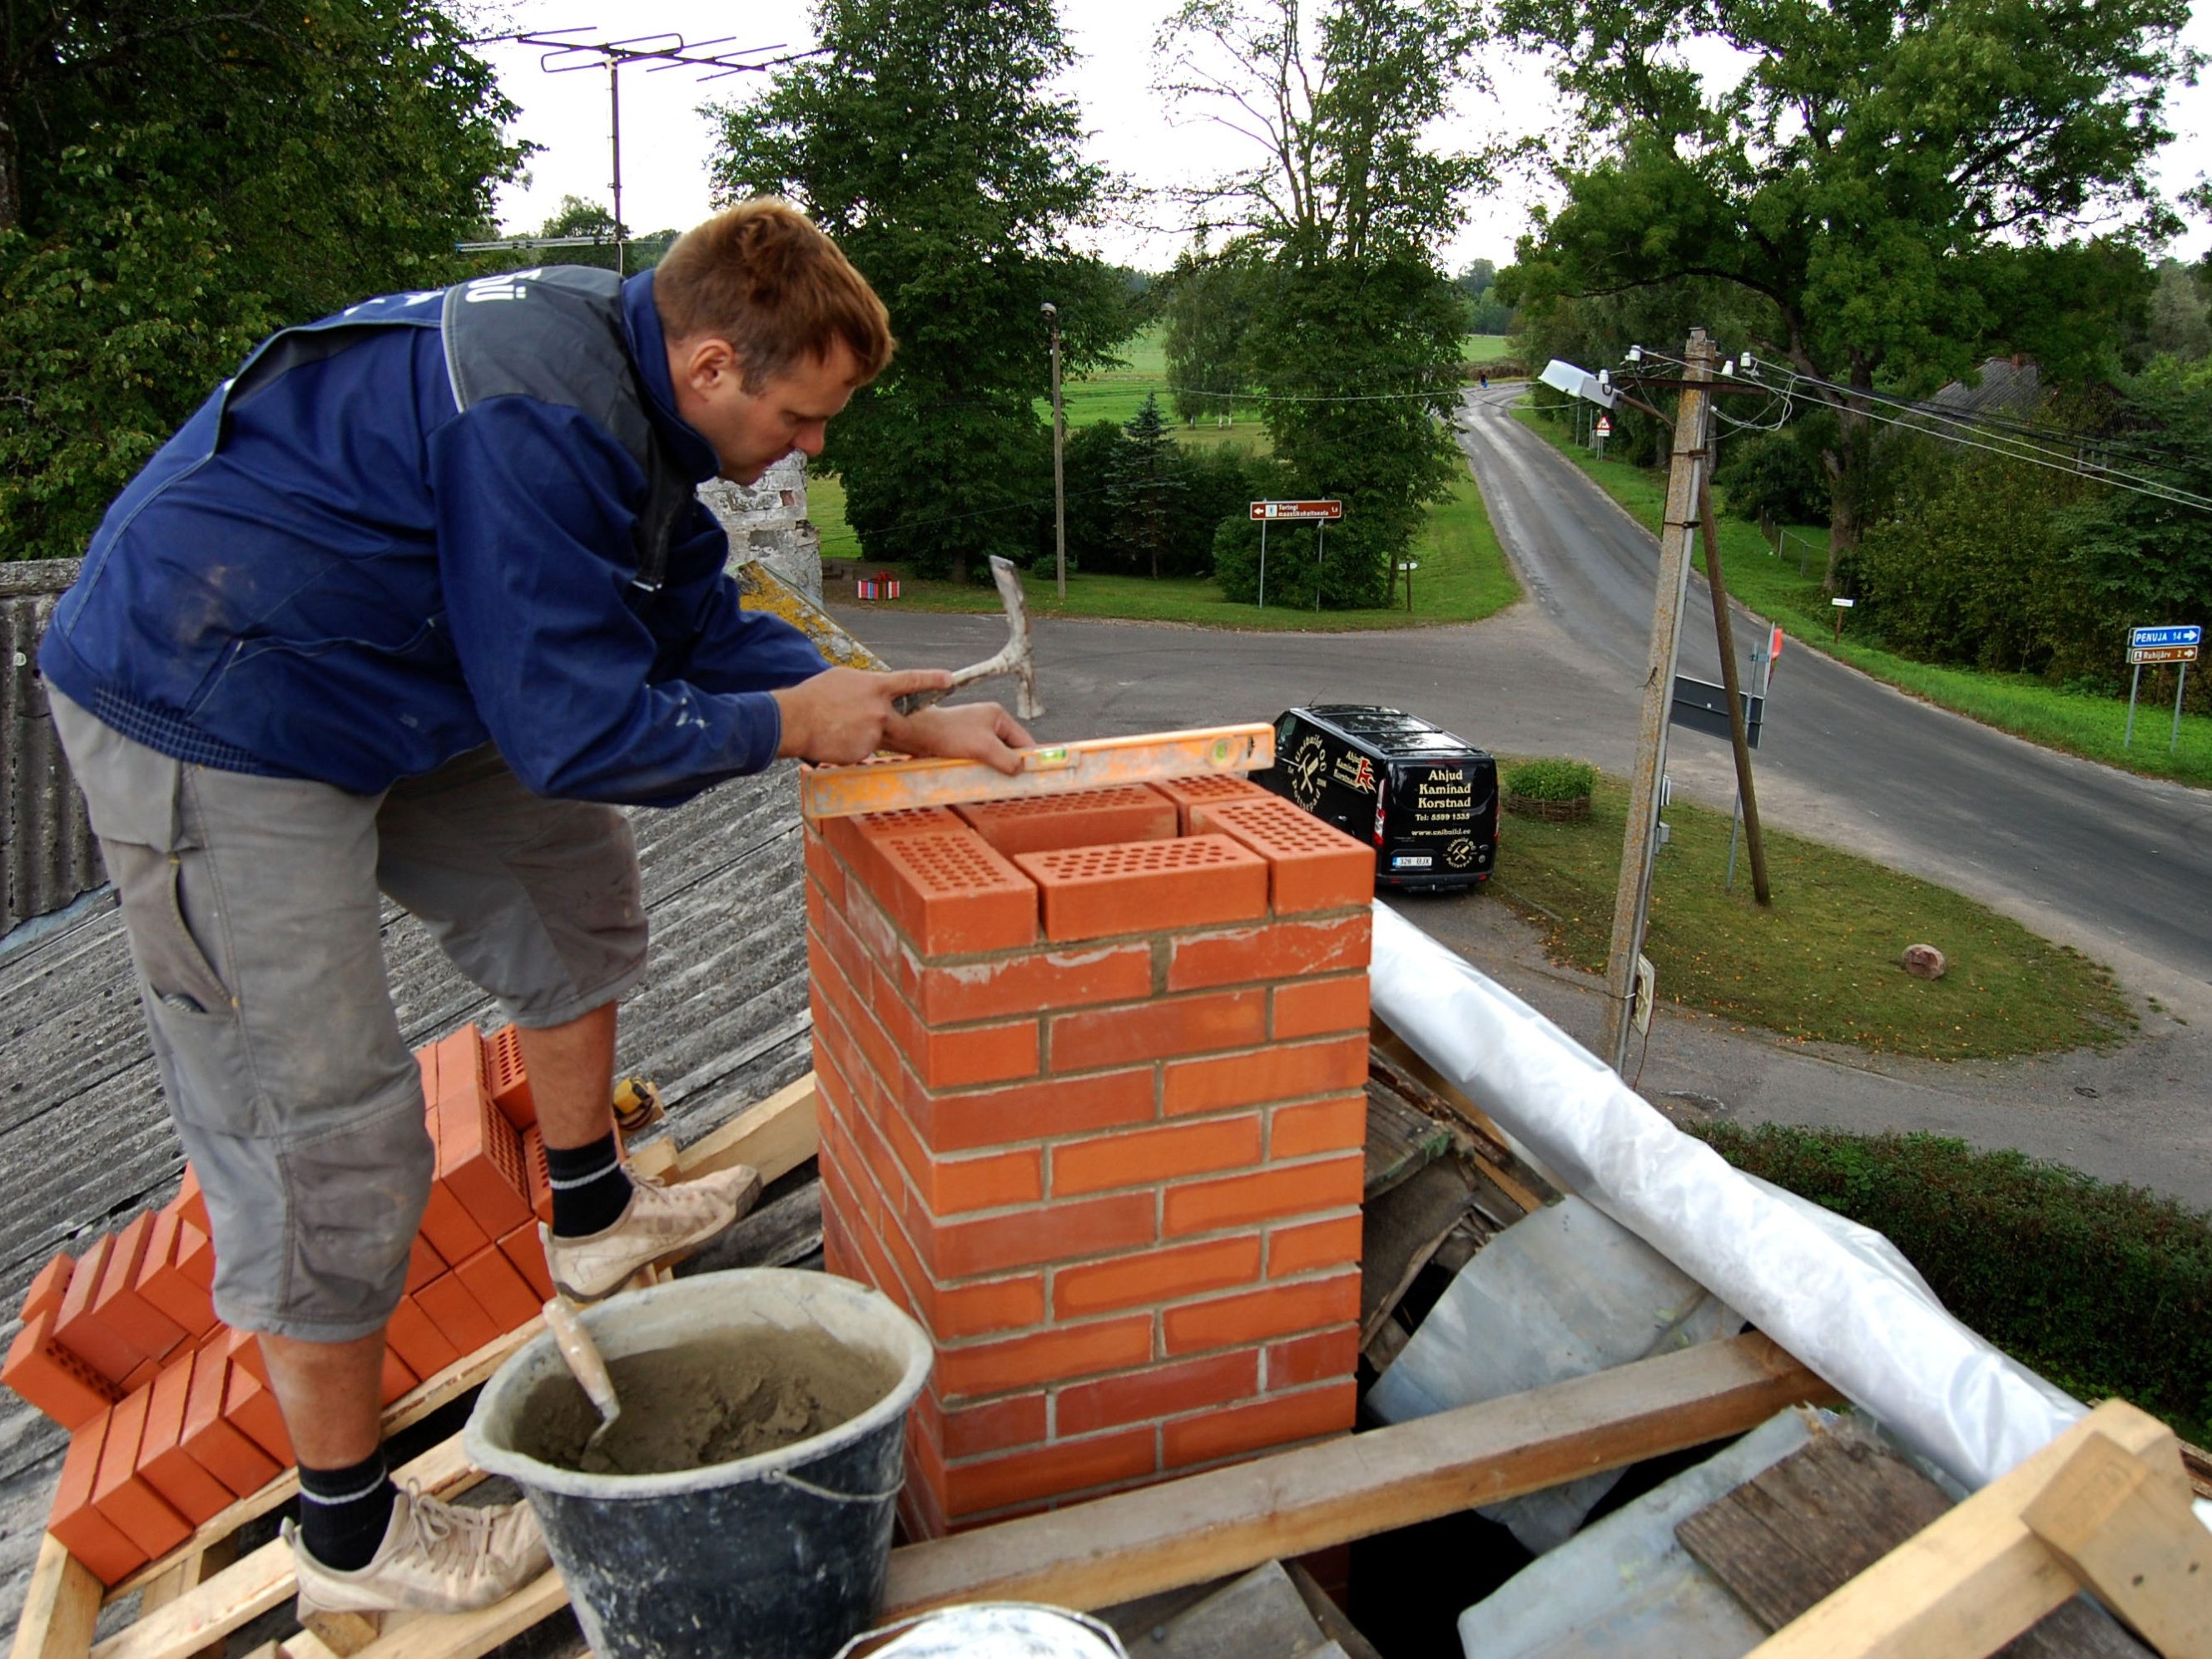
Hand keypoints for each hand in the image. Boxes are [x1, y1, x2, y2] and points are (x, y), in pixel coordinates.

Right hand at [771, 668, 952, 764]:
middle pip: (901, 719)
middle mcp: (880, 711)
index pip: (912, 681)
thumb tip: (875, 690)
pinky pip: (863, 750)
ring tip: (837, 725)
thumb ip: (867, 685)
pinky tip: (834, 738)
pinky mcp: (863, 753)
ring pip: (877, 736)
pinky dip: (850, 745)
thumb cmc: (815, 695)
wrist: (795, 721)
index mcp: (877, 687)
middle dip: (892, 720)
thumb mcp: (844, 679)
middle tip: (870, 717)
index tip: (950, 679)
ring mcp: (873, 734)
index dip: (933, 679)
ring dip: (861, 732)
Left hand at [900, 700, 1034, 775]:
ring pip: (996, 756)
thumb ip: (1007, 759)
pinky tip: (983, 778)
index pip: (1024, 739)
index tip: (1034, 775)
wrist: (918, 735)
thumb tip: (1021, 769)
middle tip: (1014, 782)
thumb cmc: (949, 734)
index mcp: (998, 716)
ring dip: (997, 768)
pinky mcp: (965, 744)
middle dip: (1012, 765)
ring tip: (997, 781)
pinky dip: (984, 769)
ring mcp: (977, 733)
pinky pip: (982, 759)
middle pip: (1010, 749)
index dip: (1030, 758)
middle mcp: (989, 723)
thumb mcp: (984, 748)